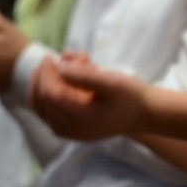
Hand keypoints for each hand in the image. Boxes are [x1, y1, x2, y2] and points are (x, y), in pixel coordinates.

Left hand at [29, 51, 149, 139]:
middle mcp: (69, 129)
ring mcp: (69, 131)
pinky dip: (54, 90)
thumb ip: (84, 74)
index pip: (50, 94)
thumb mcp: (111, 82)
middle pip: (41, 101)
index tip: (51, 56)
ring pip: (42, 106)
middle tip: (56, 58)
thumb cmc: (131, 97)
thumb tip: (60, 66)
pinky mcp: (71, 128)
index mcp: (78, 120)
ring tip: (63, 66)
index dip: (46, 74)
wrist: (145, 114)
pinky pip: (51, 109)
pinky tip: (67, 74)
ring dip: (48, 82)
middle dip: (46, 76)